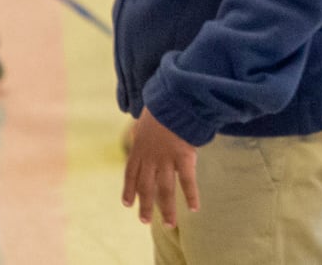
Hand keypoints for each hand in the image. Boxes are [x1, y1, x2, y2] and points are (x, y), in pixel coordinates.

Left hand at [121, 111, 199, 228]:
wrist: (173, 97)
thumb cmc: (161, 104)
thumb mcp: (145, 118)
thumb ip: (143, 130)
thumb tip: (139, 131)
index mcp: (138, 147)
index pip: (130, 173)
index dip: (128, 190)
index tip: (127, 204)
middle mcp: (150, 157)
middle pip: (146, 187)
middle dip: (145, 206)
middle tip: (144, 221)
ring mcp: (166, 159)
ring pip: (165, 190)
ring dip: (166, 209)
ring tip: (169, 224)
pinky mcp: (184, 157)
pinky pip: (187, 181)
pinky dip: (191, 195)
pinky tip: (194, 208)